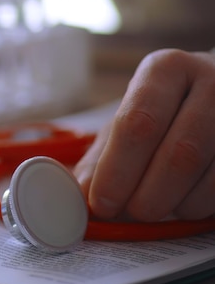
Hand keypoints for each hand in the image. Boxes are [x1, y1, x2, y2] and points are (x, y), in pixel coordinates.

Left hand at [75, 49, 214, 221]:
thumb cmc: (166, 109)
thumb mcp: (130, 118)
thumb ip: (103, 155)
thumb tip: (82, 193)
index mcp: (165, 70)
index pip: (138, 123)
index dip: (116, 170)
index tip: (102, 203)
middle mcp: (211, 82)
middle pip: (179, 154)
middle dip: (147, 196)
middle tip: (130, 213)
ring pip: (208, 178)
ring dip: (176, 205)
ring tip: (155, 205)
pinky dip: (199, 206)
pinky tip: (183, 200)